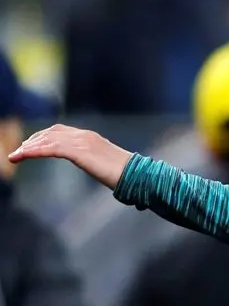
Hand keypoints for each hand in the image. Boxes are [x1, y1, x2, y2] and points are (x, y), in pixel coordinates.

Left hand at [7, 124, 132, 189]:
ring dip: (28, 147)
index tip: (29, 146)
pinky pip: (51, 148)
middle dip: (31, 141)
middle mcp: (84, 135)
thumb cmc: (125, 174)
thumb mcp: (105, 164)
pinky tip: (23, 156)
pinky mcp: (80, 152)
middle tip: (18, 152)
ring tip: (15, 156)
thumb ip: (96, 161)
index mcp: (90, 137)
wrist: (136, 175)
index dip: (42, 137)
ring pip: (48, 140)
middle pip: (50, 133)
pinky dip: (34, 151)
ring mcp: (82, 142)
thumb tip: (98, 168)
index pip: (59, 131)